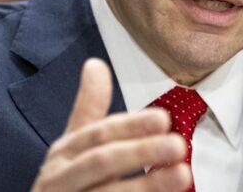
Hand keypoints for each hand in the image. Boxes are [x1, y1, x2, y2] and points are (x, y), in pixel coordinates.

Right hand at [30, 58, 191, 190]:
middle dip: (141, 152)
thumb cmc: (65, 184)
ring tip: (181, 175)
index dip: (131, 126)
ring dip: (146, 186)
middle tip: (178, 145)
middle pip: (102, 162)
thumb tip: (95, 64)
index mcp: (64, 154)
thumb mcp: (72, 146)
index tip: (163, 118)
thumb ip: (88, 109)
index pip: (99, 134)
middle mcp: (61, 179)